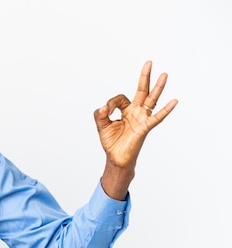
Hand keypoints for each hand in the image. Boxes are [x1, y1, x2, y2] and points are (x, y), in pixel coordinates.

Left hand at [94, 61, 177, 199]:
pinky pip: (156, 117)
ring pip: (151, 100)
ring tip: (164, 74)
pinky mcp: (145, 128)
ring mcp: (142, 118)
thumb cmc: (111, 142)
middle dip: (145, 77)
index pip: (120, 98)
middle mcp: (136, 112)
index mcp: (126, 110)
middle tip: (149, 62)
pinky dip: (165, 110)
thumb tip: (104, 107)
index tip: (106, 111)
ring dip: (157, 88)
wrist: (116, 158)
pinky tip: (174, 101)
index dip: (111, 103)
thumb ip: (100, 114)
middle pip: (142, 91)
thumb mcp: (101, 126)